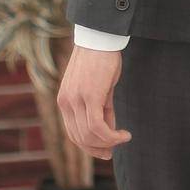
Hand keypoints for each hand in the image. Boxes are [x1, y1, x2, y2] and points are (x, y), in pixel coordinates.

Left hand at [57, 45, 130, 160]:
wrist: (100, 38)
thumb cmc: (101, 61)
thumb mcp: (98, 89)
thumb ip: (101, 111)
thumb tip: (108, 133)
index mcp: (64, 101)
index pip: (73, 134)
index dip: (89, 146)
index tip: (105, 151)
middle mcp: (66, 103)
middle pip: (81, 138)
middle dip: (99, 149)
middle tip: (114, 151)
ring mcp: (76, 100)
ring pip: (90, 135)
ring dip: (108, 143)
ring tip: (123, 138)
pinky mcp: (89, 97)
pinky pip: (98, 127)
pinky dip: (112, 136)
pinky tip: (124, 134)